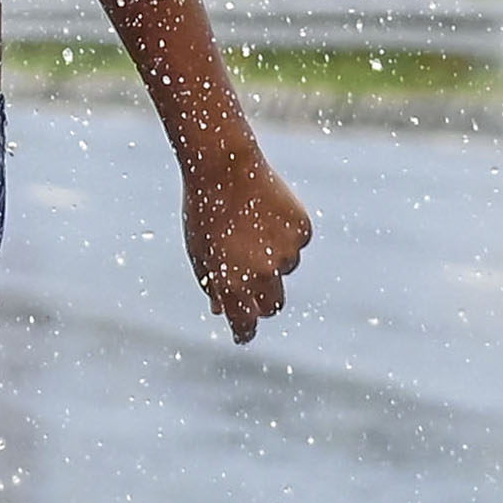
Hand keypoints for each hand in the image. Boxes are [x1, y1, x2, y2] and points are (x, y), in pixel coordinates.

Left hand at [187, 146, 311, 341]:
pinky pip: (297, 242)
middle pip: (272, 306)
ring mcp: (286, 253)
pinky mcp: (302, 231)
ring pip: (286, 269)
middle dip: (262, 301)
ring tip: (250, 227)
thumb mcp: (200, 254)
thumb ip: (213, 286)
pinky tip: (267, 213)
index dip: (244, 332)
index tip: (243, 333)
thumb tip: (221, 310)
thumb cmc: (205, 212)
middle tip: (251, 282)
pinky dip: (286, 234)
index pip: (245, 325)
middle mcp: (262, 274)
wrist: (224, 169)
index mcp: (232, 284)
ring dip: (273, 258)